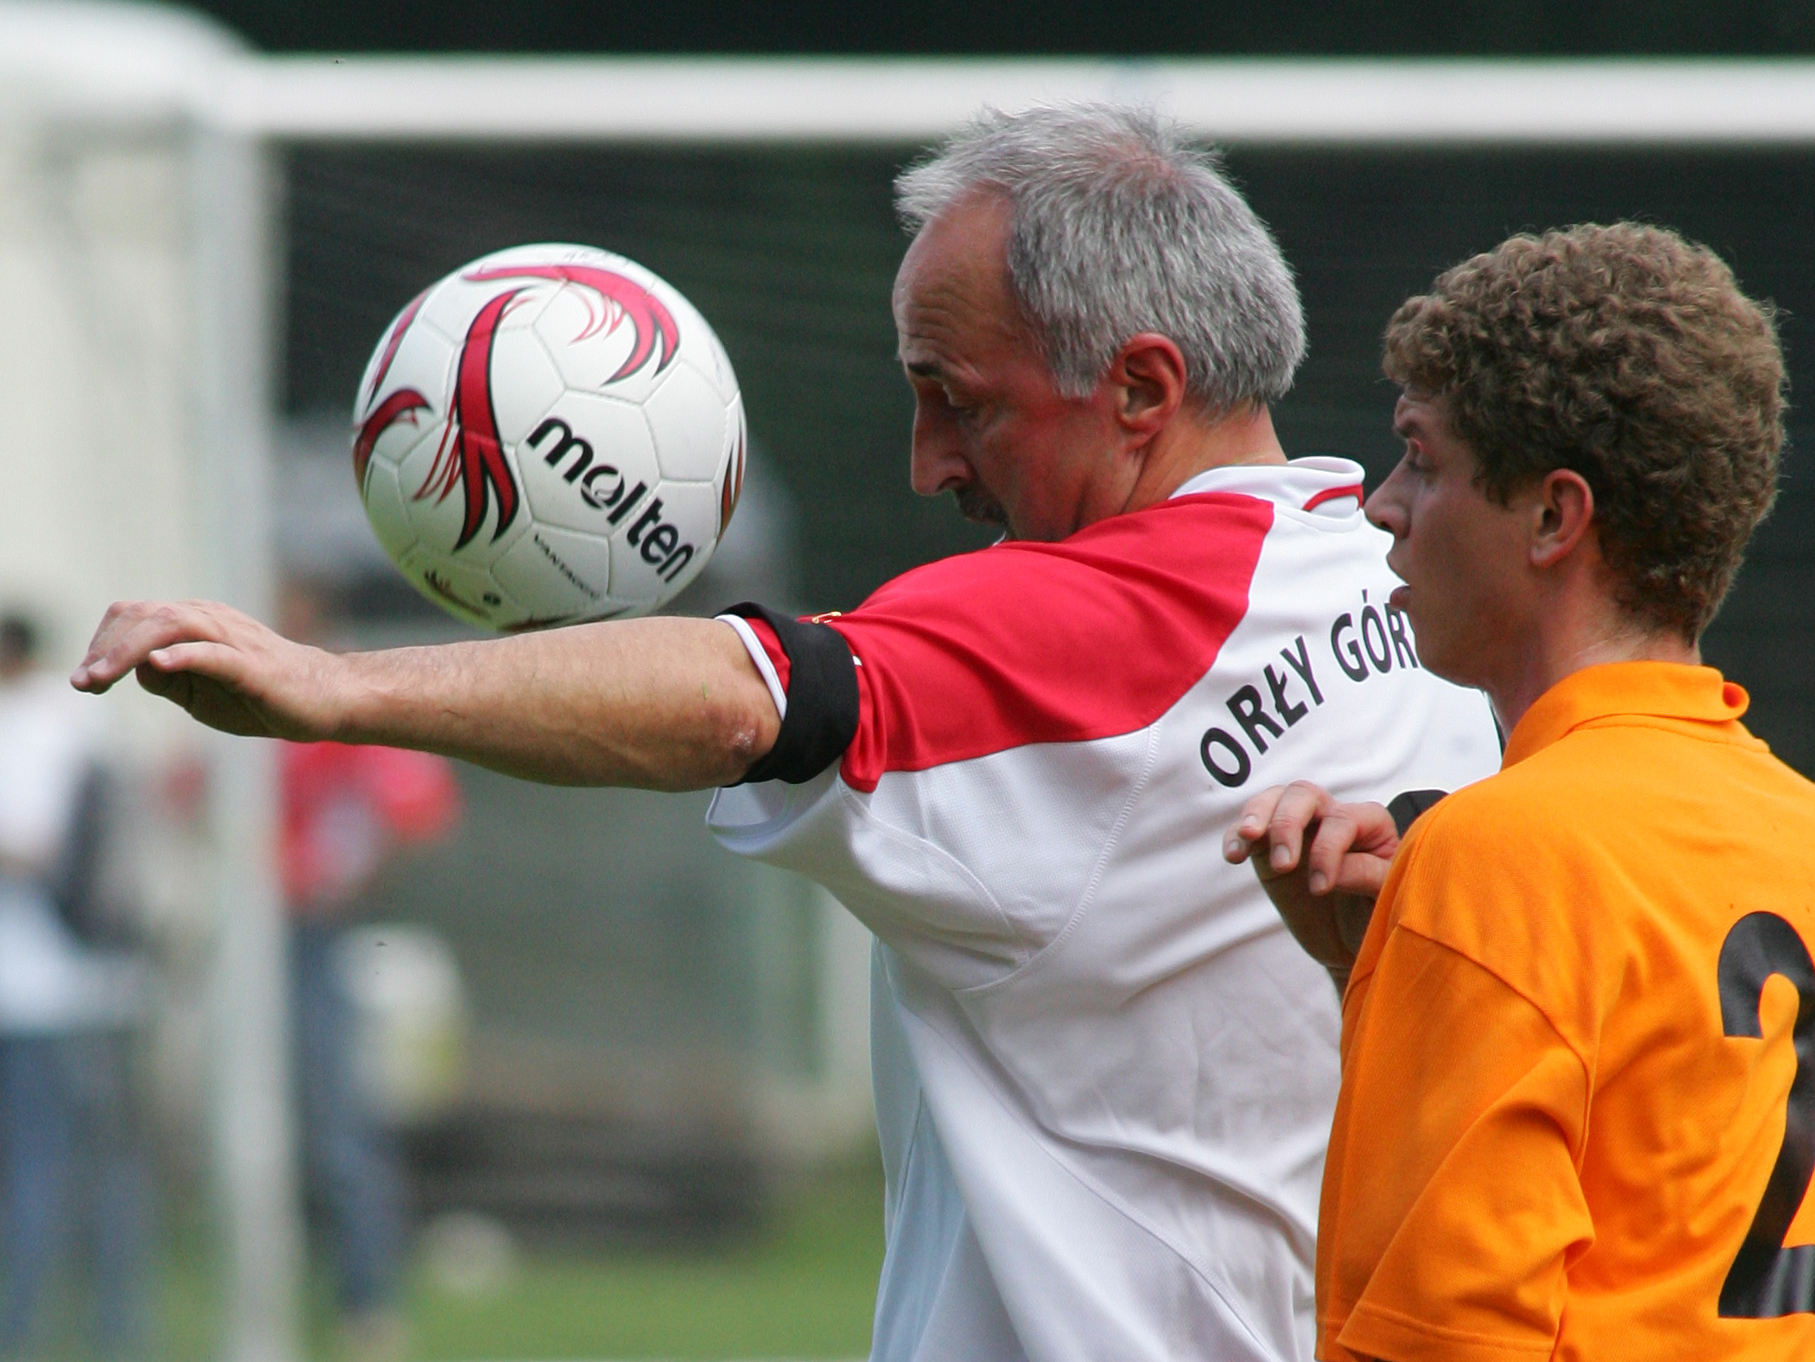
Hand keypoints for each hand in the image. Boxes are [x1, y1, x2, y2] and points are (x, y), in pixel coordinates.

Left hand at [71, 600, 348, 740]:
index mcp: (195, 622)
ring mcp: (233, 638)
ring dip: (128, 650)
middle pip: (144, 615)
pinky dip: (183, 653)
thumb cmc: (261, 697)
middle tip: (82, 684)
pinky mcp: (253, 664)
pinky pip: (213, 652)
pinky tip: (159, 662)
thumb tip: (134, 667)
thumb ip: (166, 679)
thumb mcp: (199, 694)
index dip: (101, 643)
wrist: (326, 700)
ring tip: (101, 678)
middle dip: (105, 649)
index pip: (134, 616)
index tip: (84, 681)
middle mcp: (210, 620)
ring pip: (170, 625)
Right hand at [1222, 781, 1400, 988]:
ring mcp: (1299, 829)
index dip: (1327, 851)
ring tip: (1247, 837)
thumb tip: (1336, 868)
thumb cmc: (1377, 915)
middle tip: (1283, 865)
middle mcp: (1332, 816)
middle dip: (1288, 824)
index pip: (1341, 820)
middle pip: (1304, 795)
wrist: (1351, 941)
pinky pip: (1246, 830)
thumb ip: (1369, 876)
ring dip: (1257, 814)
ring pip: (1274, 798)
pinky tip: (1232, 856)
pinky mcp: (1269, 847)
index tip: (1321, 888)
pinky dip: (1235, 836)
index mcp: (1369, 823)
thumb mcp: (1385, 898)